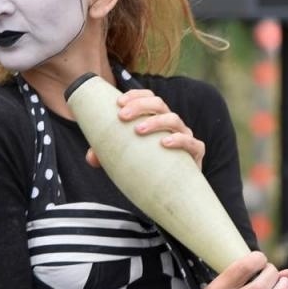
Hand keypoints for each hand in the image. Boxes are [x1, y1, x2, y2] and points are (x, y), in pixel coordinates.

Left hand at [86, 88, 204, 169]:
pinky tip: (164, 143)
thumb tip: (91, 158)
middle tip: (122, 116)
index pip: (149, 98)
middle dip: (140, 106)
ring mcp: (185, 137)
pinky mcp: (196, 153)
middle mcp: (172, 125)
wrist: (174, 191)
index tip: (118, 103)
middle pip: (160, 104)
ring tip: (138, 130)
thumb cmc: (149, 167)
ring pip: (174, 119)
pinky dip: (179, 140)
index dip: (136, 96)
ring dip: (155, 121)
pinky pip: (192, 142)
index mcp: (157, 120)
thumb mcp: (127, 159)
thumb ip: (109, 155)